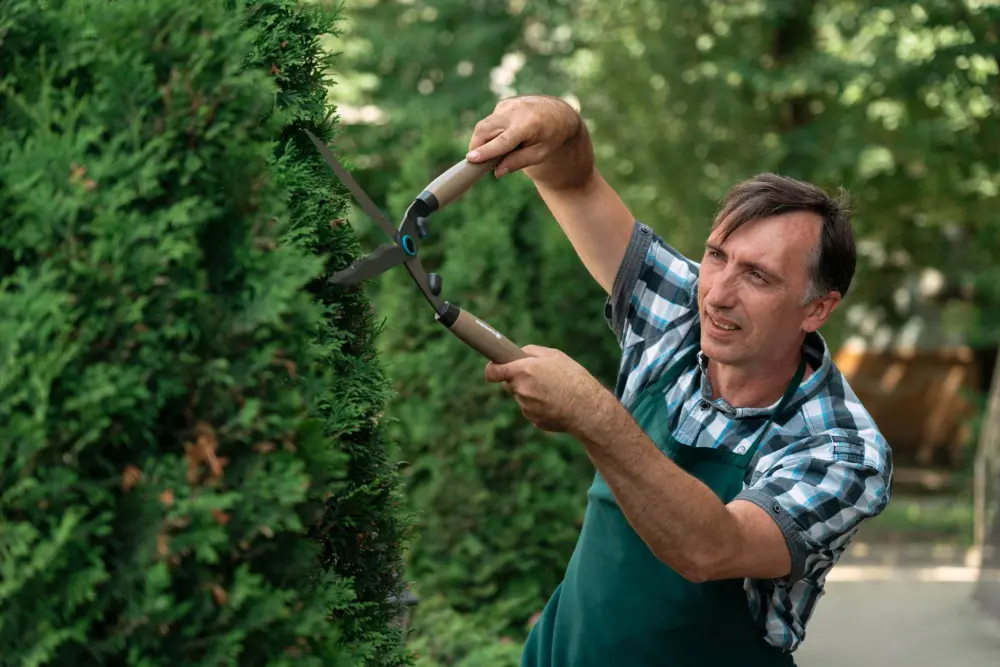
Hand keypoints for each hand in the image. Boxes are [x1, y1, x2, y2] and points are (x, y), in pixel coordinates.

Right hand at [466, 95, 585, 182]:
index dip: (487, 151)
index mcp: (528, 124)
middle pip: (485, 130)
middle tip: (476, 163)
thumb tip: (497, 172)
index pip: (503, 140)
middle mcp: (515, 111)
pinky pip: (489, 122)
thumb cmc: (551, 137)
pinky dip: (490, 134)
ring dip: (482, 142)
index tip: (471, 158)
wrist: (558, 113)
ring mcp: (507, 105)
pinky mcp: (502, 104)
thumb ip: (518, 162)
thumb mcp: (540, 154)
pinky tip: (503, 139)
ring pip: (483, 126)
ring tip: (492, 154)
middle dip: (477, 147)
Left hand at [484, 344, 606, 433]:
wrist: (588, 408)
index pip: (493, 372)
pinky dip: (540, 406)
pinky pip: (531, 409)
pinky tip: (556, 402)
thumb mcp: (554, 355)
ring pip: (522, 397)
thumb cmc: (573, 378)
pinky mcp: (533, 420)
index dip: (491, 369)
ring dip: (531, 393)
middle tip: (537, 377)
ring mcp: (526, 407)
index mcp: (523, 371)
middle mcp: (521, 390)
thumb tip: (518, 354)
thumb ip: (531, 352)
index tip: (494, 368)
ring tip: (553, 390)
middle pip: (509, 384)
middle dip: (518, 380)